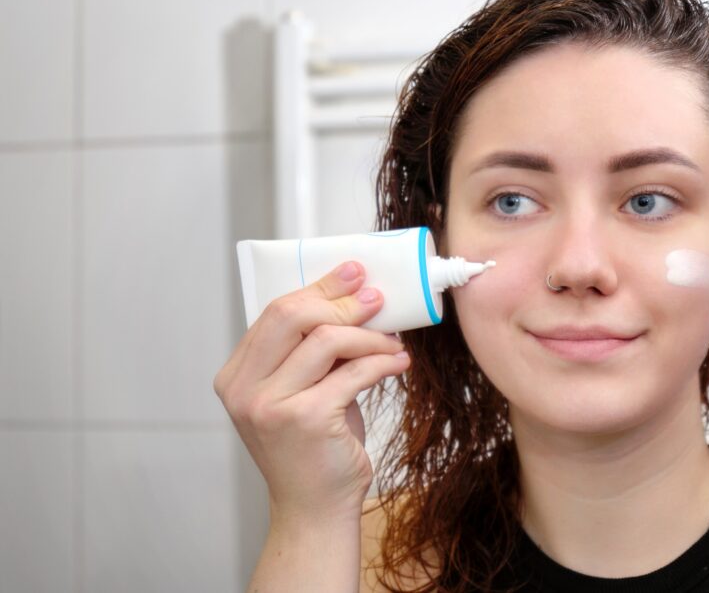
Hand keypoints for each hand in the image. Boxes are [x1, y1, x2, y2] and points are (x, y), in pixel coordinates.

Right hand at [213, 260, 408, 520]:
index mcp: (236, 376)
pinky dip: (382, 362)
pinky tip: (399, 362)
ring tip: (394, 341)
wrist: (315, 509)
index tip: (352, 273)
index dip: (318, 288)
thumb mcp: (302, 392)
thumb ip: (310, 351)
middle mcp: (245, 390)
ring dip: (370, 336)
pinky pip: (354, 372)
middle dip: (341, 301)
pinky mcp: (306, 420)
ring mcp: (271, 405)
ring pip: (327, 340)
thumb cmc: (314, 448)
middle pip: (293, 315)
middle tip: (377, 298)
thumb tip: (353, 298)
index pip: (276, 312)